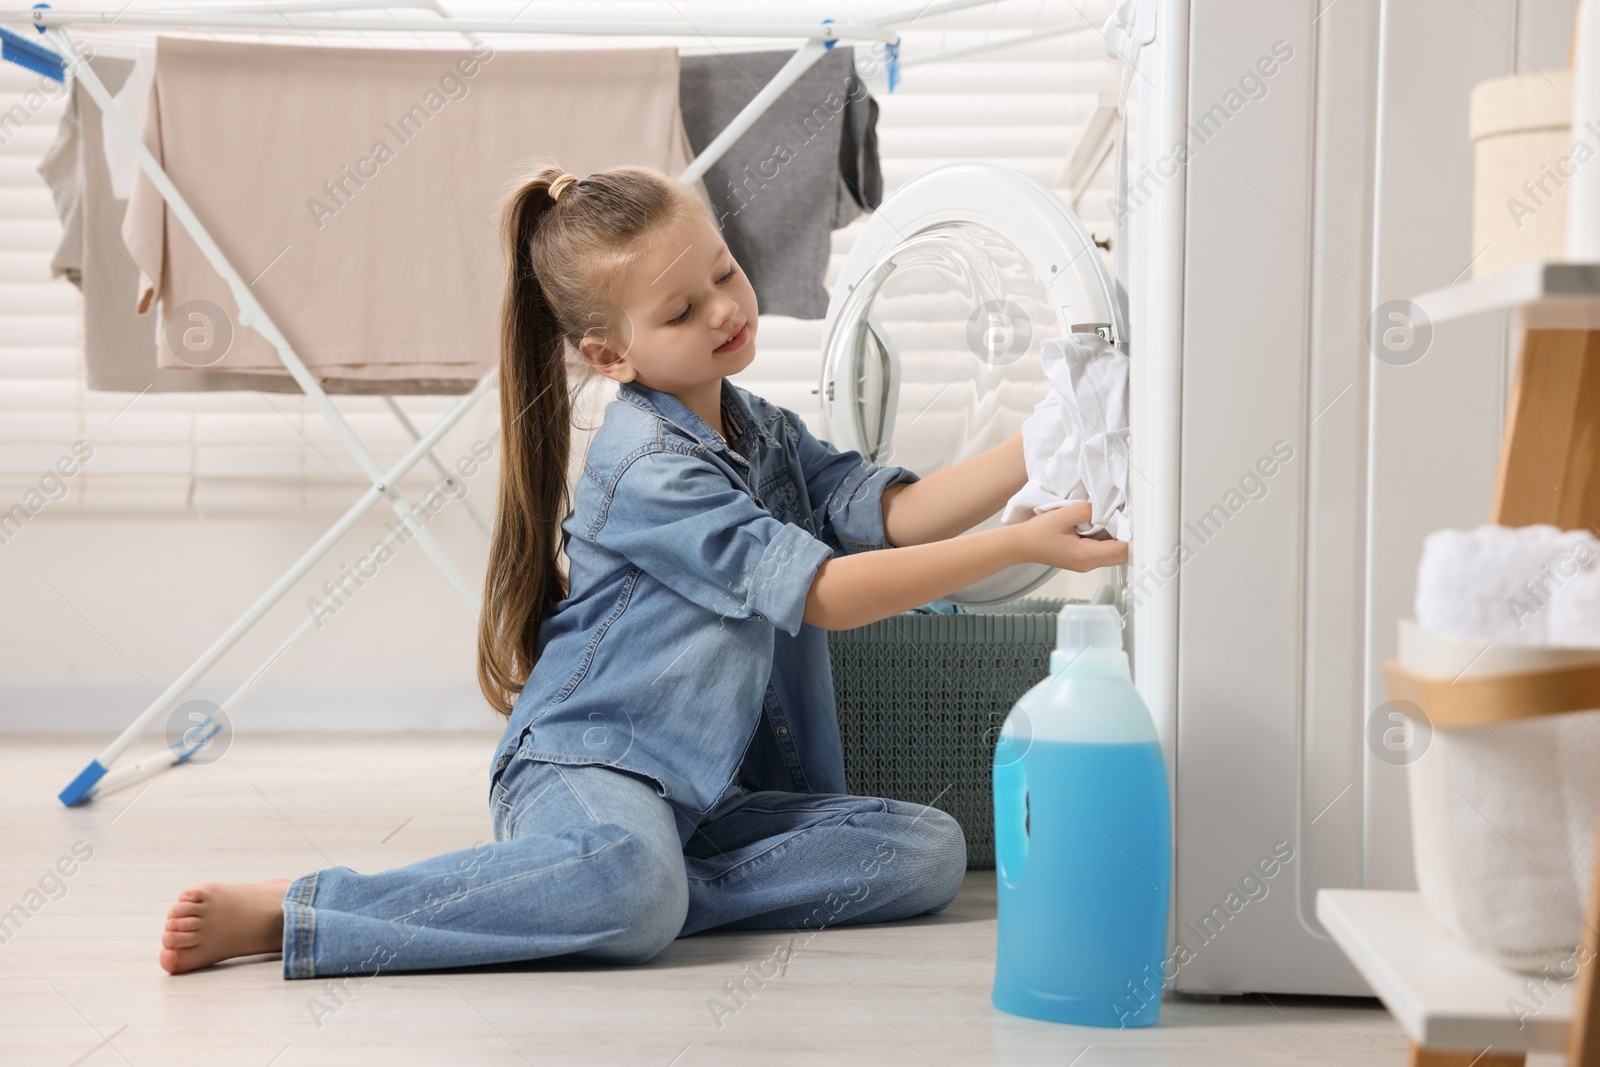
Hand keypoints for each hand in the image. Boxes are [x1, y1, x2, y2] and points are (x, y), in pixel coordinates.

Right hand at [1009, 502, 1128, 571]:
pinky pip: (1105, 551)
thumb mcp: (1063, 516)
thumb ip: (1086, 510)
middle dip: (1130, 537)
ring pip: (1115, 554)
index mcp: (1086, 555)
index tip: (1140, 523)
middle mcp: (1090, 564)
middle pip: (1122, 555)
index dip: (1134, 538)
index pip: (1121, 551)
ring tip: (1120, 519)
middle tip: (1133, 518)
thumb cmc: (1038, 533)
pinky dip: (1110, 540)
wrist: (1022, 545)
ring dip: (1120, 538)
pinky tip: (1106, 526)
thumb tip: (1103, 508)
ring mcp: (1087, 563)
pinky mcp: (1084, 559)